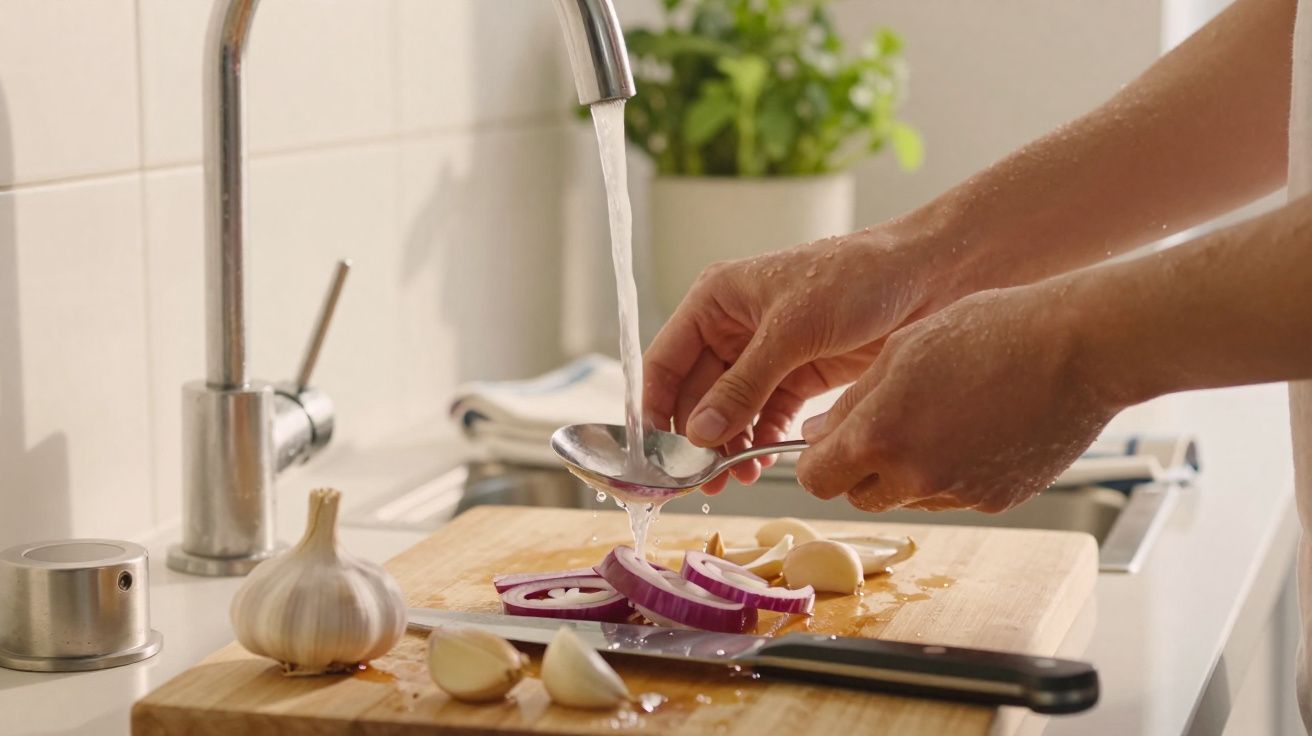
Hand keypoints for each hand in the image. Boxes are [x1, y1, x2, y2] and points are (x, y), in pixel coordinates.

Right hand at [643, 224, 944, 493]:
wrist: (928, 279)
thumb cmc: (857, 279)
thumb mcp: (792, 331)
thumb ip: (743, 384)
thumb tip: (699, 432)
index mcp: (716, 300)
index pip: (666, 361)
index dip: (655, 408)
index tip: (656, 455)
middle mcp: (733, 327)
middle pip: (695, 392)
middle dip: (697, 437)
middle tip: (701, 478)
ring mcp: (765, 353)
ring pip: (729, 409)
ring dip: (729, 444)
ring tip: (736, 476)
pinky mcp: (798, 375)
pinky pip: (765, 414)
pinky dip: (761, 439)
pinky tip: (763, 460)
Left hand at [796, 282, 1123, 511]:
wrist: (1077, 348)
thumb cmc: (988, 331)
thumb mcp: (901, 351)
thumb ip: (851, 403)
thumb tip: (814, 437)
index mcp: (880, 436)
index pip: (817, 480)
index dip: (818, 461)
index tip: (828, 443)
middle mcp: (916, 476)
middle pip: (858, 496)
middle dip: (859, 470)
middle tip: (882, 428)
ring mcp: (959, 494)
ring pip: (907, 497)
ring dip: (906, 471)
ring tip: (938, 418)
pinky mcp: (997, 501)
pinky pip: (953, 496)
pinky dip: (951, 473)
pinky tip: (974, 430)